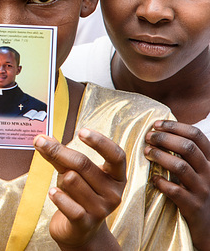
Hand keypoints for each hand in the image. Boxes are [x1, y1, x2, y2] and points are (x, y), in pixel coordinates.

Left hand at [34, 129, 124, 249]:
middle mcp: (113, 193)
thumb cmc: (78, 195)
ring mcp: (101, 210)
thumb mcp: (73, 171)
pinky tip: (53, 193)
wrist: (80, 231)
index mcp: (116, 177)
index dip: (100, 142)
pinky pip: (68, 204)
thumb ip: (60, 155)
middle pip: (83, 164)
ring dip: (59, 180)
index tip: (82, 131)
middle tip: (40, 141)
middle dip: (58, 151)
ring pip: (71, 179)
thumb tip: (41, 138)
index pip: (116, 155)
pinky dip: (57, 196)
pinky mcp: (86, 223)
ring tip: (61, 188)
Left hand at [144, 120, 209, 250]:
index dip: (175, 126)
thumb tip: (161, 130)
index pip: (196, 135)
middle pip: (188, 147)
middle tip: (147, 137)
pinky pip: (176, 191)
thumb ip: (185, 153)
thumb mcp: (198, 170)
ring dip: (160, 156)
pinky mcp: (193, 206)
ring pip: (181, 166)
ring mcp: (203, 190)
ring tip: (146, 153)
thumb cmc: (197, 192)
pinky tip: (153, 178)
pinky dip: (161, 182)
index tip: (156, 124)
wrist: (209, 226)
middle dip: (164, 138)